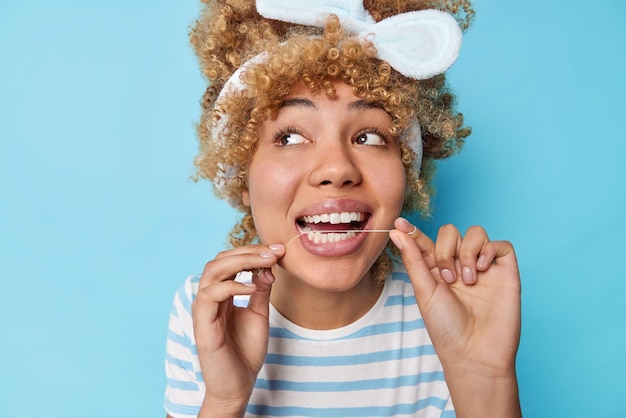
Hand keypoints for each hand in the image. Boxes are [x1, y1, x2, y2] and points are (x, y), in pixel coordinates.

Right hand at [192, 243, 284, 416]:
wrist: (238, 385)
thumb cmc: (245, 351)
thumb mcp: (259, 314)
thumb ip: (261, 290)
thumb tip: (268, 266)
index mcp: (220, 294)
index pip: (230, 260)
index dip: (253, 251)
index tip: (278, 249)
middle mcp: (209, 298)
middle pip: (220, 259)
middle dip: (248, 251)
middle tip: (274, 251)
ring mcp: (204, 310)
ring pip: (212, 271)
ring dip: (240, 261)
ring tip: (265, 263)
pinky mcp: (203, 325)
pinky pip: (210, 295)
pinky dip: (232, 286)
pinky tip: (252, 287)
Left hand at [389, 218, 520, 416]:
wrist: (475, 353)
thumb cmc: (446, 328)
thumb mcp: (424, 291)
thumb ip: (413, 259)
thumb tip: (396, 231)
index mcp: (436, 269)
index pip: (425, 241)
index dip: (412, 231)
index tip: (399, 223)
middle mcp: (459, 265)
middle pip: (451, 232)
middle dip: (446, 249)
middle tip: (448, 278)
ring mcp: (483, 267)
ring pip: (476, 233)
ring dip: (468, 251)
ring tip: (468, 280)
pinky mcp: (505, 272)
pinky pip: (501, 245)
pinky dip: (490, 250)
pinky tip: (482, 270)